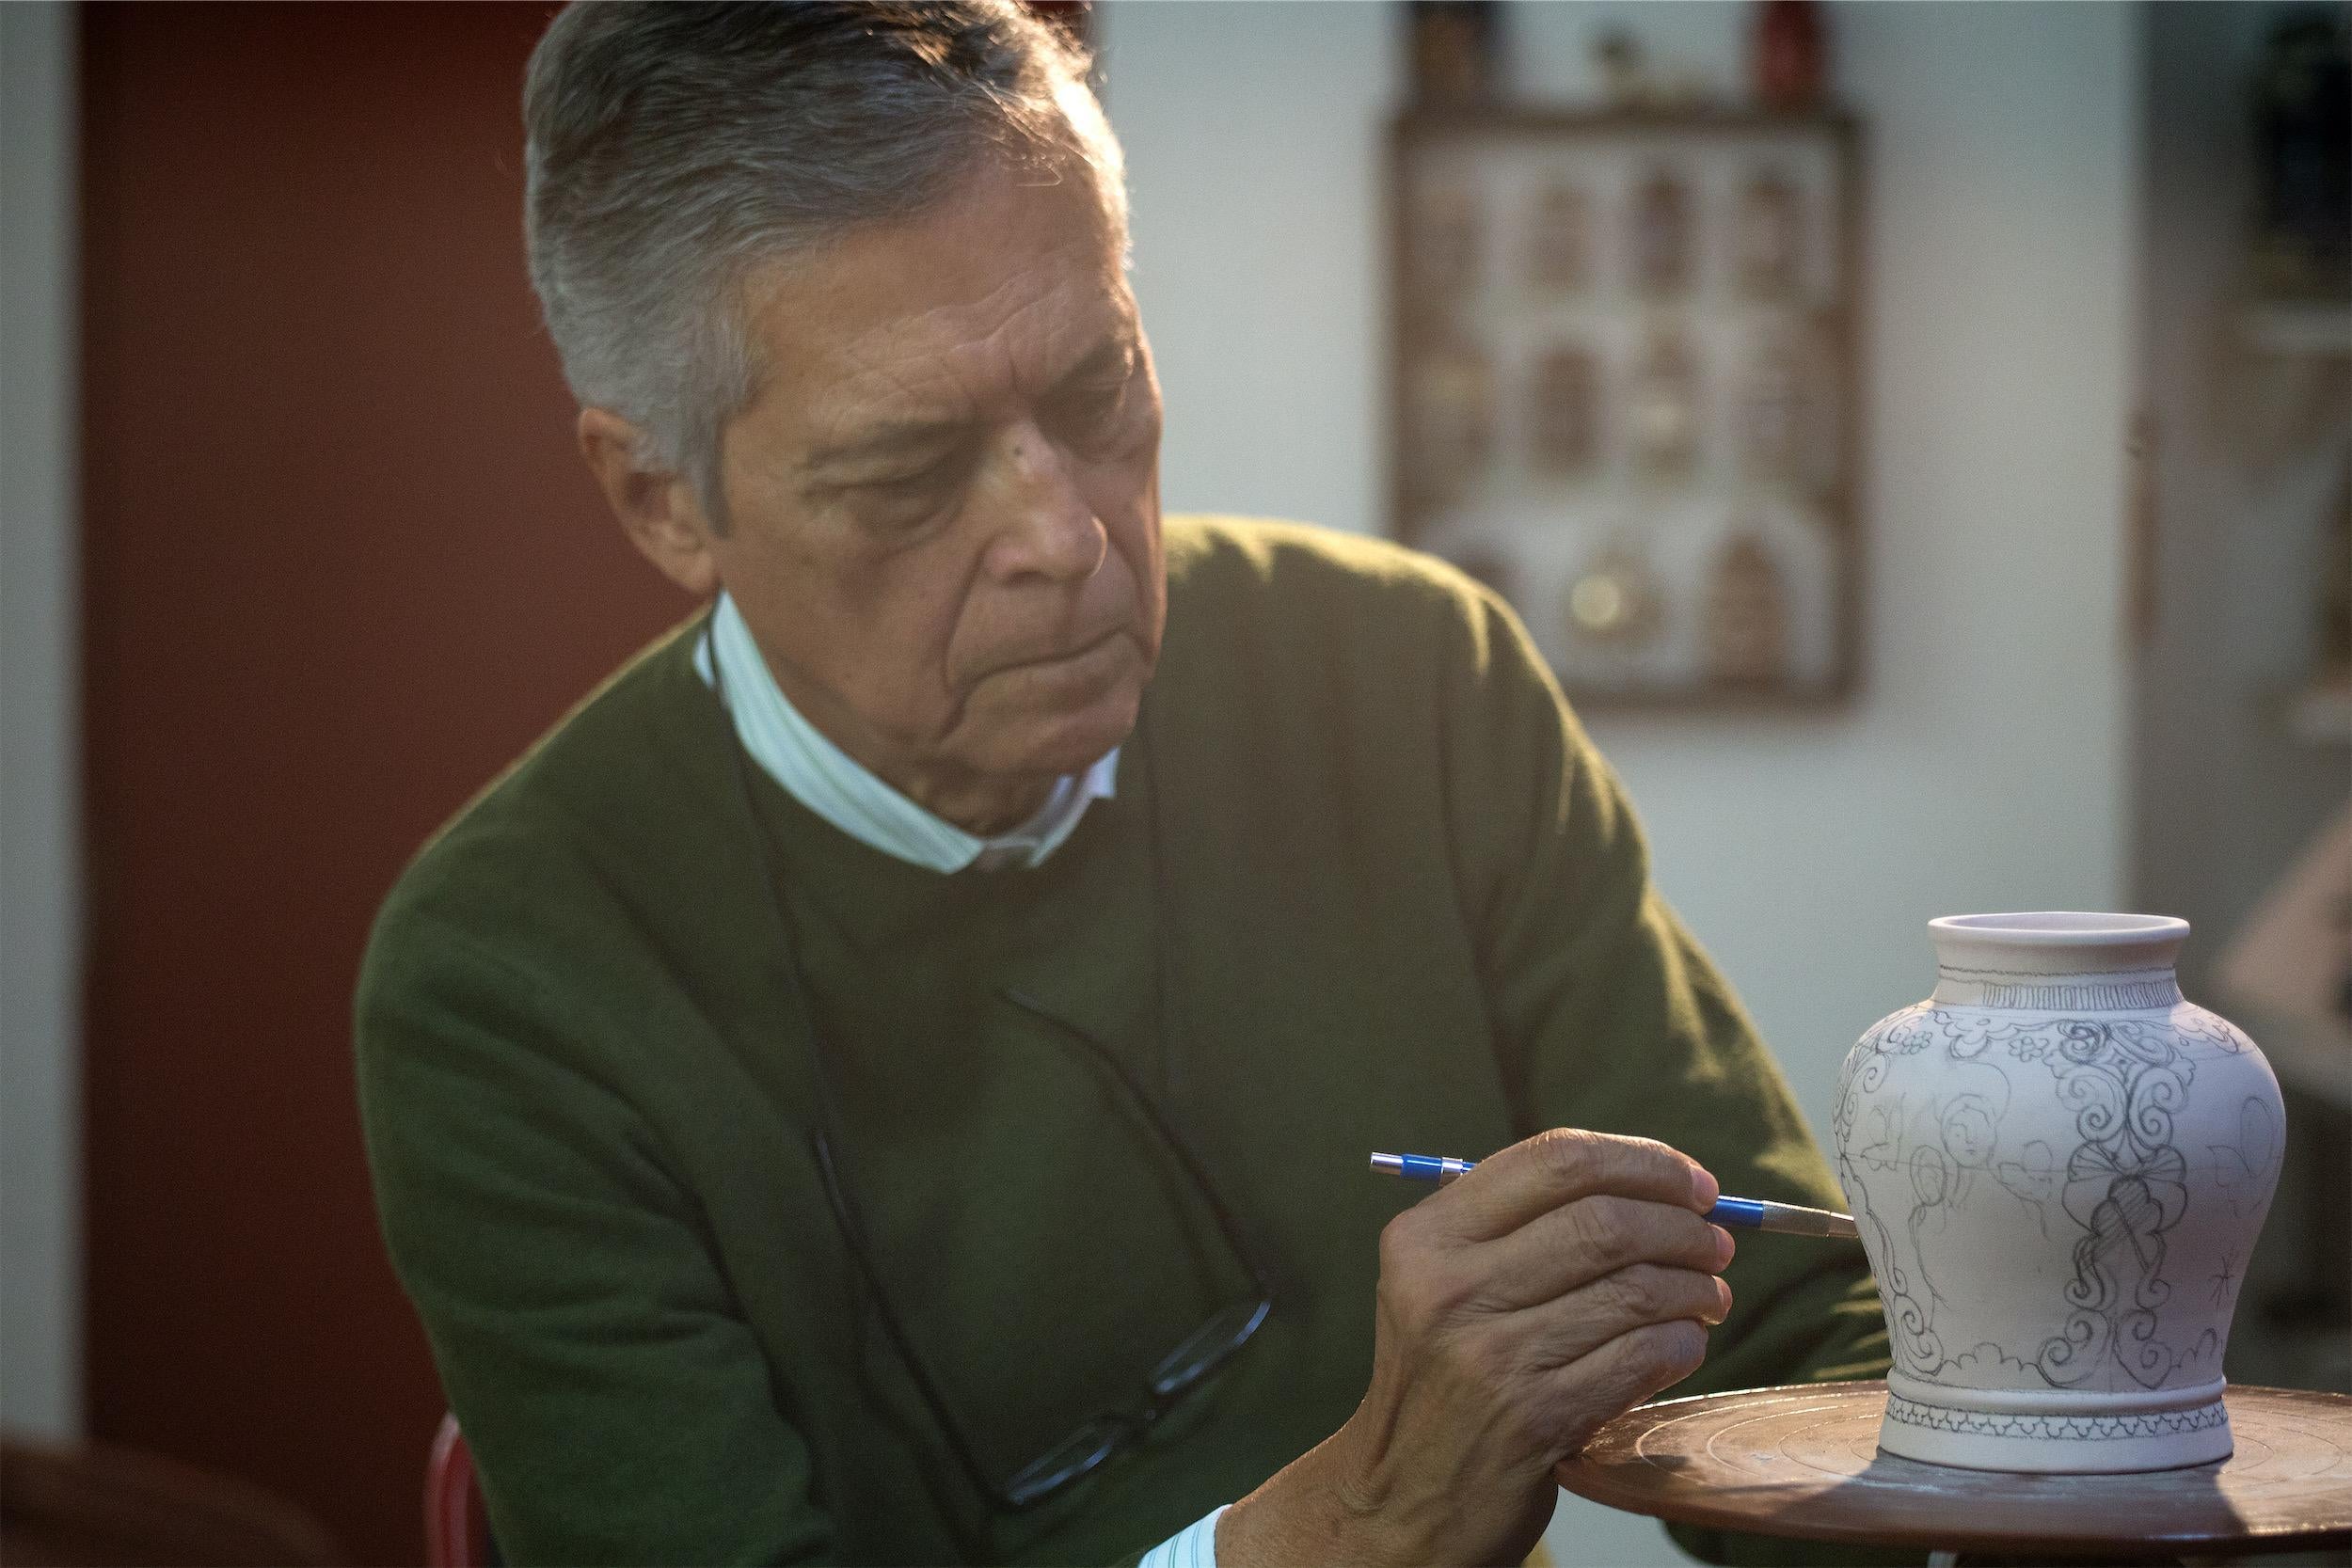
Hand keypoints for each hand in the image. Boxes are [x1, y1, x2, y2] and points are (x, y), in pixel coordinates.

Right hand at [1217, 1128, 1732, 1566]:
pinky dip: (1682, 1344)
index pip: (1554, 1161)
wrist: (1403, 1494)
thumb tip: (1655, 1187)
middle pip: (1604, 1221)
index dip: (1643, 1162)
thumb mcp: (1439, 1282)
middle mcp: (1450, 1287)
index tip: (1693, 1183)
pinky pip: (1642, 1358)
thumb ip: (1520, 1226)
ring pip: (1634, 1290)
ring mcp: (1492, 1355)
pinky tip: (1682, 1345)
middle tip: (1715, 1245)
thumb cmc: (1442, 1375)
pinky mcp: (1537, 1418)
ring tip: (1709, 1297)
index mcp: (1426, 1236)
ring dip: (1694, 1289)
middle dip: (1683, 1228)